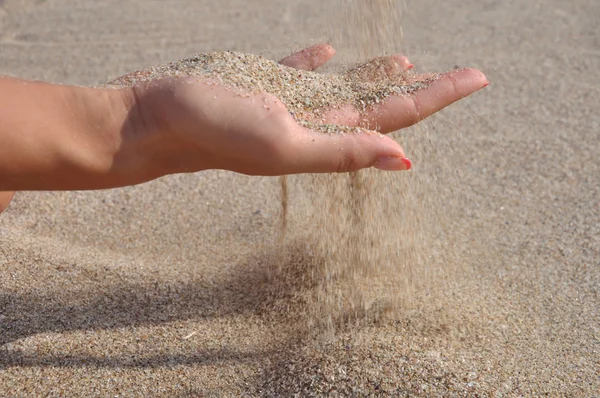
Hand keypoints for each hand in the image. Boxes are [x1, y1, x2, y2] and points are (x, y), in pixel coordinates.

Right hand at [132, 44, 487, 176]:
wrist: (157, 118)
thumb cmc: (217, 132)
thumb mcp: (286, 143)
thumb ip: (344, 151)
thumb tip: (406, 160)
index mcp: (325, 139)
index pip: (397, 118)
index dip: (439, 97)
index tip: (478, 76)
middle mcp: (313, 123)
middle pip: (381, 104)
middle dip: (422, 88)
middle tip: (459, 73)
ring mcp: (289, 103)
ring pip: (346, 87)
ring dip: (378, 75)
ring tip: (407, 62)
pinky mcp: (262, 83)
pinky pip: (300, 70)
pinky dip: (320, 61)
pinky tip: (332, 51)